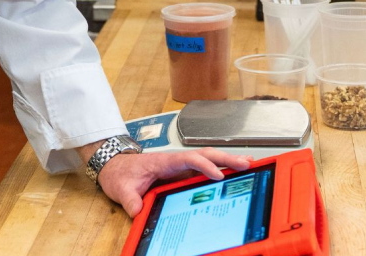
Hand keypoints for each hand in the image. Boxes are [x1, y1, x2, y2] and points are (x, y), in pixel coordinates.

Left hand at [96, 148, 251, 216]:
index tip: (217, 173)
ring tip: (249, 164)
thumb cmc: (120, 174)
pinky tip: (233, 173)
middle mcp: (176, 161)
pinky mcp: (182, 173)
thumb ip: (130, 199)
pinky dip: (220, 169)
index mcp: (164, 161)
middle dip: (226, 158)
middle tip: (246, 163)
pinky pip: (204, 169)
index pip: (189, 159)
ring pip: (208, 160)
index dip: (204, 165)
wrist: (115, 167)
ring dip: (228, 161)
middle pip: (206, 155)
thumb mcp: (122, 188)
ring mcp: (180, 166)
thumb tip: (138, 210)